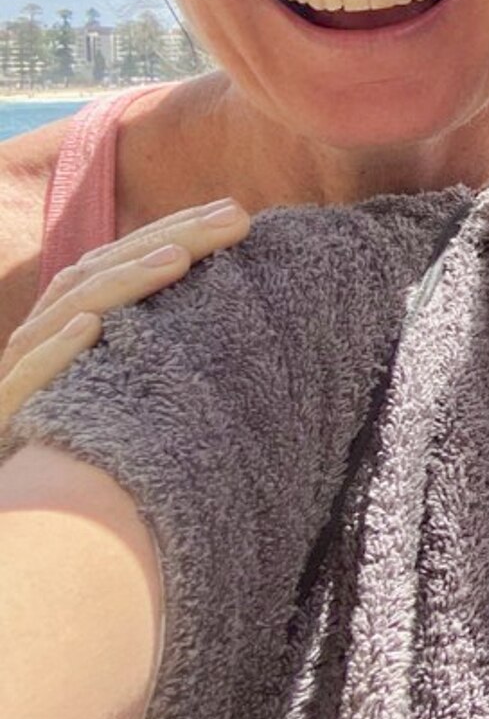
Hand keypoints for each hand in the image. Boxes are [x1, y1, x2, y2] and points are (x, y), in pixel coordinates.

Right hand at [0, 201, 249, 434]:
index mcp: (68, 326)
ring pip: (65, 313)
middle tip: (233, 218)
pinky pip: (26, 379)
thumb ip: (157, 344)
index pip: (120, 262)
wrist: (27, 505)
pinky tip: (90, 327)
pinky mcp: (7, 416)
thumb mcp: (126, 385)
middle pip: (99, 274)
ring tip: (177, 259)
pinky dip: (54, 351)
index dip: (172, 232)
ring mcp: (18, 376)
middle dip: (167, 240)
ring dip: (120, 283)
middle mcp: (40, 340)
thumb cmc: (82, 441)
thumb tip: (233, 312)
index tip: (236, 213)